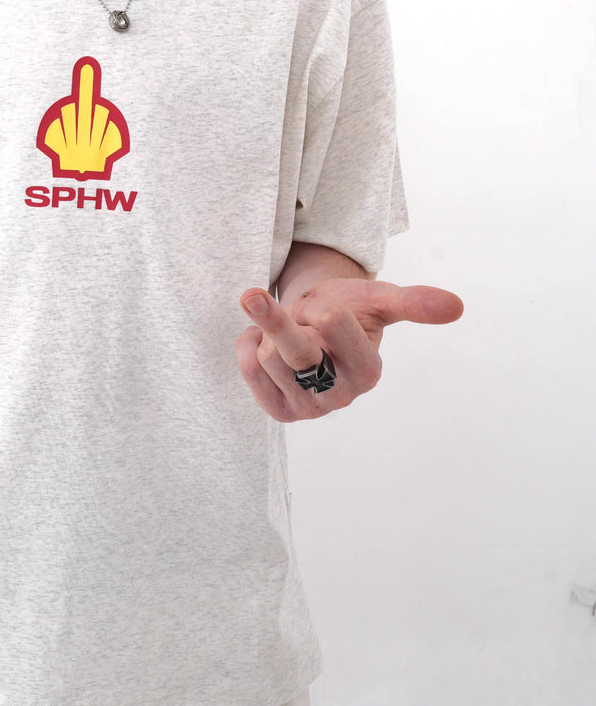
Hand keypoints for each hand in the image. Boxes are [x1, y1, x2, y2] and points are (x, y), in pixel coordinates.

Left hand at [235, 277, 463, 421]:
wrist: (312, 320)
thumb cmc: (347, 307)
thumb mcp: (379, 300)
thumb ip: (413, 303)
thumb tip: (456, 306)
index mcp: (368, 371)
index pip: (332, 324)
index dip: (322, 306)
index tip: (326, 306)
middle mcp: (340, 396)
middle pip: (297, 350)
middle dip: (273, 317)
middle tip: (251, 294)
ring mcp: (308, 408)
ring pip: (268, 355)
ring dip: (270, 331)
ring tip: (290, 331)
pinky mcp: (279, 410)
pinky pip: (249, 370)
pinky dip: (249, 345)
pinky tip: (263, 341)